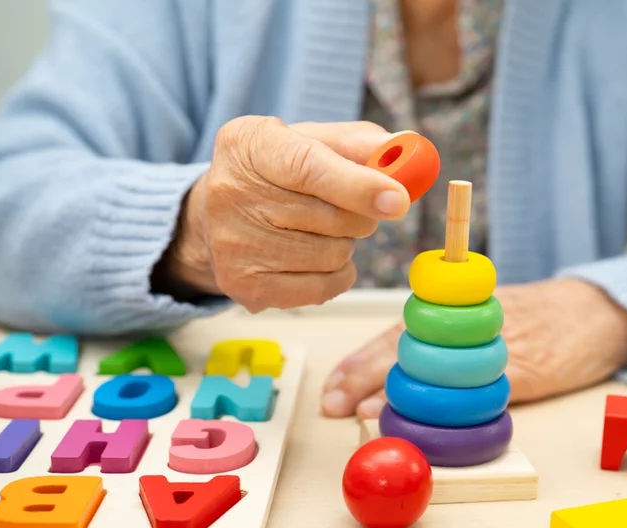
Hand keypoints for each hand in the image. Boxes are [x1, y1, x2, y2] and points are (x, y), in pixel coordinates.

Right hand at [154, 118, 410, 309]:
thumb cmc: (279, 171)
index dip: (359, 185)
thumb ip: (360, 142)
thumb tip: (409, 151)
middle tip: (350, 206)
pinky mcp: (245, 286)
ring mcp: (235, 245)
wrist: (218, 215)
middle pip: (331, 217)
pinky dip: (336, 273)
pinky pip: (324, 287)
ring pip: (333, 255)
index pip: (309, 167)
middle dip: (360, 214)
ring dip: (345, 243)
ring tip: (319, 229)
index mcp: (249, 145)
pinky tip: (314, 256)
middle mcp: (232, 193)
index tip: (398, 199)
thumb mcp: (312, 140)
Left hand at [320, 278, 626, 419]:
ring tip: (368, 414)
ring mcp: (497, 346)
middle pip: (408, 348)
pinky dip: (456, 411)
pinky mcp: (527, 370)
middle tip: (335, 403)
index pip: (396, 332)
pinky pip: (484, 392)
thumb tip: (384, 377)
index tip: (333, 385)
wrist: (597, 310)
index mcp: (453, 309)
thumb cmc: (535, 314)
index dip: (361, 360)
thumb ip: (441, 334)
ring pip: (441, 371)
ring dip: (403, 395)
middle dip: (365, 377)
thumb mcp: (481, 311)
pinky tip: (432, 424)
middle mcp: (468, 324)